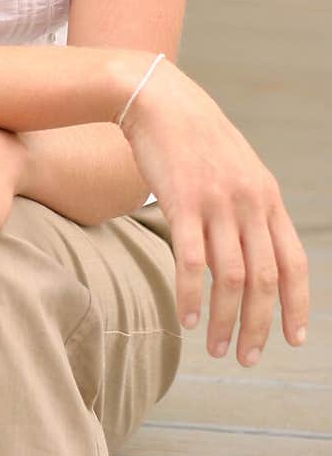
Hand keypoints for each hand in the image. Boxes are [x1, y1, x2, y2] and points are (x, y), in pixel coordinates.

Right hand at [120, 57, 309, 366]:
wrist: (158, 98)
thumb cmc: (193, 136)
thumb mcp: (236, 168)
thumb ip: (249, 206)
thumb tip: (252, 251)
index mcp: (266, 196)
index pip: (293, 262)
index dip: (297, 305)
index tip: (293, 340)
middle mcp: (249, 201)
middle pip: (265, 279)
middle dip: (260, 327)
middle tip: (247, 357)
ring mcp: (217, 201)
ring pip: (232, 278)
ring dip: (225, 321)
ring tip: (216, 347)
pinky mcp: (182, 201)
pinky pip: (191, 261)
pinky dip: (191, 295)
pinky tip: (185, 317)